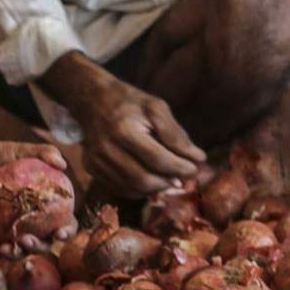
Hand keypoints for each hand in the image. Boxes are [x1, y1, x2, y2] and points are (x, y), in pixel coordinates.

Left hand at [0, 138, 75, 254]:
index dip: (67, 231)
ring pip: (22, 249)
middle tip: (26, 241)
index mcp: (50, 205)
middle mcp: (37, 221)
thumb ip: (44, 152)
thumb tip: (63, 164)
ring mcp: (18, 229)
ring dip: (17, 254)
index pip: (66, 222)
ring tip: (5, 249)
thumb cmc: (2, 154)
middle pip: (45, 241)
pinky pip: (1, 247)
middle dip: (38, 246)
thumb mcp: (21, 150)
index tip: (60, 233)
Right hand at [71, 77, 204, 198]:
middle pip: (144, 179)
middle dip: (168, 182)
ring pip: (133, 188)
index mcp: (124, 130)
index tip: (194, 168)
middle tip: (183, 178)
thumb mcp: (156, 108)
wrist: (93, 100)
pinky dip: (141, 189)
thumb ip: (176, 135)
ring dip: (156, 188)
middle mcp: (106, 149)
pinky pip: (121, 189)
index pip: (157, 159)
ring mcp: (96, 161)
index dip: (179, 167)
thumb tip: (198, 159)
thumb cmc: (130, 102)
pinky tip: (152, 179)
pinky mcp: (92, 169)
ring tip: (169, 179)